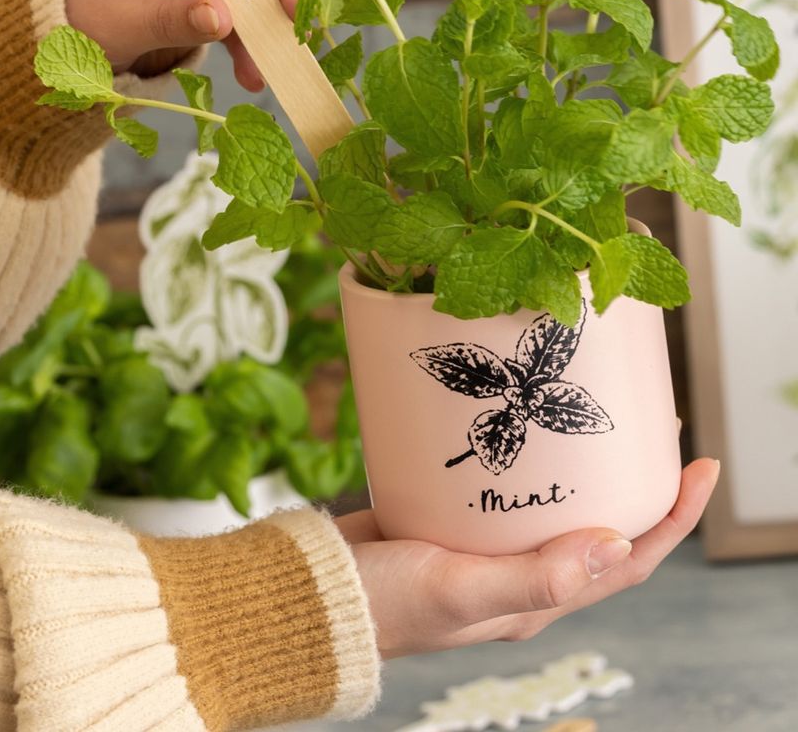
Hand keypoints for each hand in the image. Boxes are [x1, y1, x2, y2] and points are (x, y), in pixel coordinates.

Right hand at [337, 458, 718, 657]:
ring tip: (605, 416)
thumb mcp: (459, 591)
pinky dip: (537, 459)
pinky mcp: (459, 520)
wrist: (316, 591)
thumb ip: (533, 577)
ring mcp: (491, 547)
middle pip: (603, 530)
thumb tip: (615, 547)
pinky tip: (531, 422)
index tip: (702, 469)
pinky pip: (515, 488)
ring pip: (560, 506)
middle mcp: (523, 575)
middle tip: (658, 429)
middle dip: (641, 486)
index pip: (626, 563)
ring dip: (592, 468)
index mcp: (536, 600)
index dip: (673, 521)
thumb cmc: (384, 601)